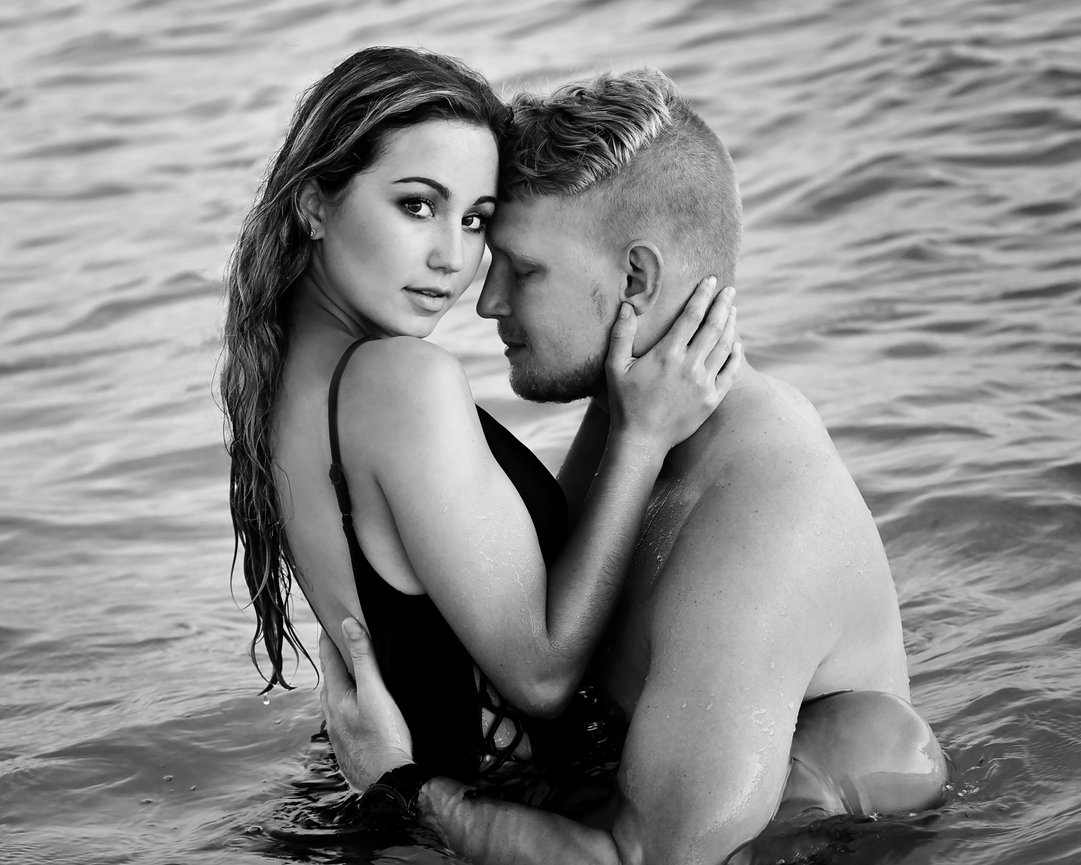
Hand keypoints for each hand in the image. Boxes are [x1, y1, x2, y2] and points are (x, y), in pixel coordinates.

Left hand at [319, 618, 413, 789]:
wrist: (388, 781)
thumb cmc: (384, 736)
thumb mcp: (375, 691)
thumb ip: (363, 658)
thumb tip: (348, 625)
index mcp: (336, 698)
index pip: (329, 660)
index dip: (328, 639)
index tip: (328, 623)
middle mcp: (332, 715)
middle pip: (329, 681)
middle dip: (334, 662)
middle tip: (341, 645)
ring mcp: (338, 733)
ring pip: (334, 702)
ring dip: (340, 685)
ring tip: (351, 676)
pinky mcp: (348, 746)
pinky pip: (342, 718)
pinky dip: (347, 705)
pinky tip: (360, 710)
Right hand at [605, 277, 741, 449]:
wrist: (642, 440)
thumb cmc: (625, 403)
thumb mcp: (615, 367)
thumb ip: (621, 335)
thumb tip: (627, 306)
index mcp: (667, 354)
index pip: (691, 316)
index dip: (703, 295)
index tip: (711, 281)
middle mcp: (689, 366)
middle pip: (713, 327)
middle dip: (723, 305)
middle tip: (730, 290)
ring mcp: (703, 384)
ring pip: (724, 347)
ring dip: (731, 326)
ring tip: (733, 311)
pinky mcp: (711, 400)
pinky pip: (730, 372)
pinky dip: (735, 355)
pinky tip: (737, 344)